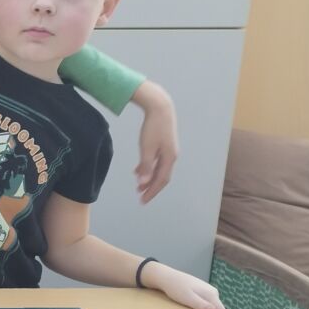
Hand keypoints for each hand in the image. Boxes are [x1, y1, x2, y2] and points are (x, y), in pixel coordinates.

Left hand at [134, 86, 177, 203]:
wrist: (160, 107)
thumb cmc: (153, 127)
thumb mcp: (147, 148)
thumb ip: (145, 166)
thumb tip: (143, 183)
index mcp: (169, 158)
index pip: (161, 180)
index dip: (152, 191)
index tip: (142, 200)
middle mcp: (171, 156)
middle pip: (162, 177)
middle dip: (151, 188)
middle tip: (140, 197)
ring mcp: (168, 150)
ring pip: (159, 169)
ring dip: (149, 178)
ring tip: (138, 186)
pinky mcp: (164, 144)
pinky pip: (157, 161)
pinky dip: (148, 168)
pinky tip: (137, 171)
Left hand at [146, 263, 225, 308]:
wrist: (167, 277)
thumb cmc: (176, 289)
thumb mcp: (188, 299)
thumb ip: (201, 305)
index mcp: (212, 294)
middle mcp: (213, 291)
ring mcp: (207, 289)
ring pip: (210, 305)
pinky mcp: (201, 289)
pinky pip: (205, 301)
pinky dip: (199, 305)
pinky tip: (189, 305)